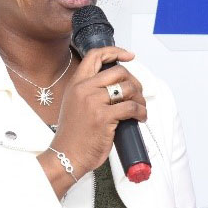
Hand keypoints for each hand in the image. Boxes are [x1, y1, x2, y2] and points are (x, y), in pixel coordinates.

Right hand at [37, 46, 146, 197]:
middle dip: (134, 82)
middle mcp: (84, 89)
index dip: (115, 52)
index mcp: (76, 84)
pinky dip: (141, 112)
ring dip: (140, 98)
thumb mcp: (75, 104)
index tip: (129, 56)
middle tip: (137, 95)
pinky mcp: (104, 117)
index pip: (94, 56)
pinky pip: (131, 108)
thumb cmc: (74, 135)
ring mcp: (93, 102)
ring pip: (128, 88)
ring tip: (140, 109)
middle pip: (119, 71)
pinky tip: (140, 118)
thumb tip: (117, 86)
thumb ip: (90, 91)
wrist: (66, 156)